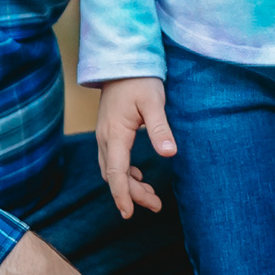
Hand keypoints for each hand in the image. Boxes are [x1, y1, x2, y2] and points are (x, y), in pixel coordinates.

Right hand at [94, 77, 172, 217]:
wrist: (121, 61)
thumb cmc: (139, 80)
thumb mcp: (154, 102)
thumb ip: (160, 129)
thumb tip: (169, 154)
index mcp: (115, 134)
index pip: (115, 172)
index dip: (121, 195)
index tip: (128, 213)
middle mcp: (105, 138)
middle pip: (113, 175)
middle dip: (131, 194)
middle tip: (156, 205)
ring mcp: (105, 135)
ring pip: (112, 169)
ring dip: (128, 185)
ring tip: (151, 196)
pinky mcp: (109, 132)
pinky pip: (113, 160)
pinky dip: (124, 173)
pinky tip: (138, 176)